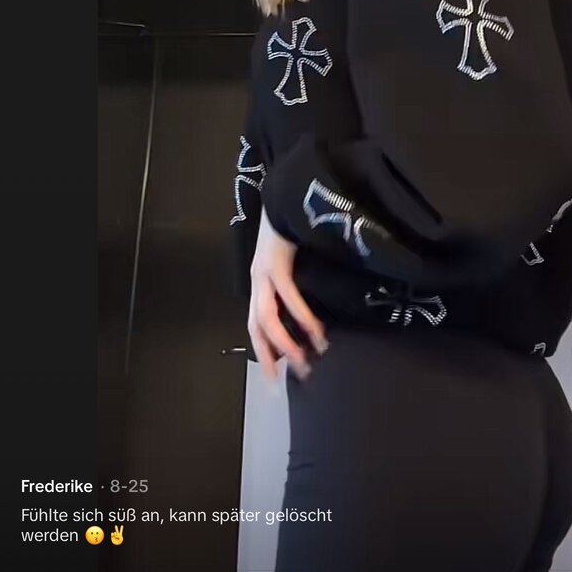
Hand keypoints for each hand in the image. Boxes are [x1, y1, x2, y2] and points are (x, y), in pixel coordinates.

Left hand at [247, 207, 327, 381]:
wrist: (287, 192)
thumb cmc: (295, 226)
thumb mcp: (294, 261)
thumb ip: (296, 282)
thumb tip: (315, 310)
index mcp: (261, 282)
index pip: (256, 325)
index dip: (264, 350)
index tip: (277, 376)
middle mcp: (257, 280)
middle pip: (256, 327)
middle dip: (270, 356)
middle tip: (288, 379)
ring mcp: (263, 272)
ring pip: (267, 318)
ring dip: (285, 342)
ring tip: (304, 361)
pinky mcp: (275, 262)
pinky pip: (287, 296)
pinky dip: (301, 316)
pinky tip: (315, 331)